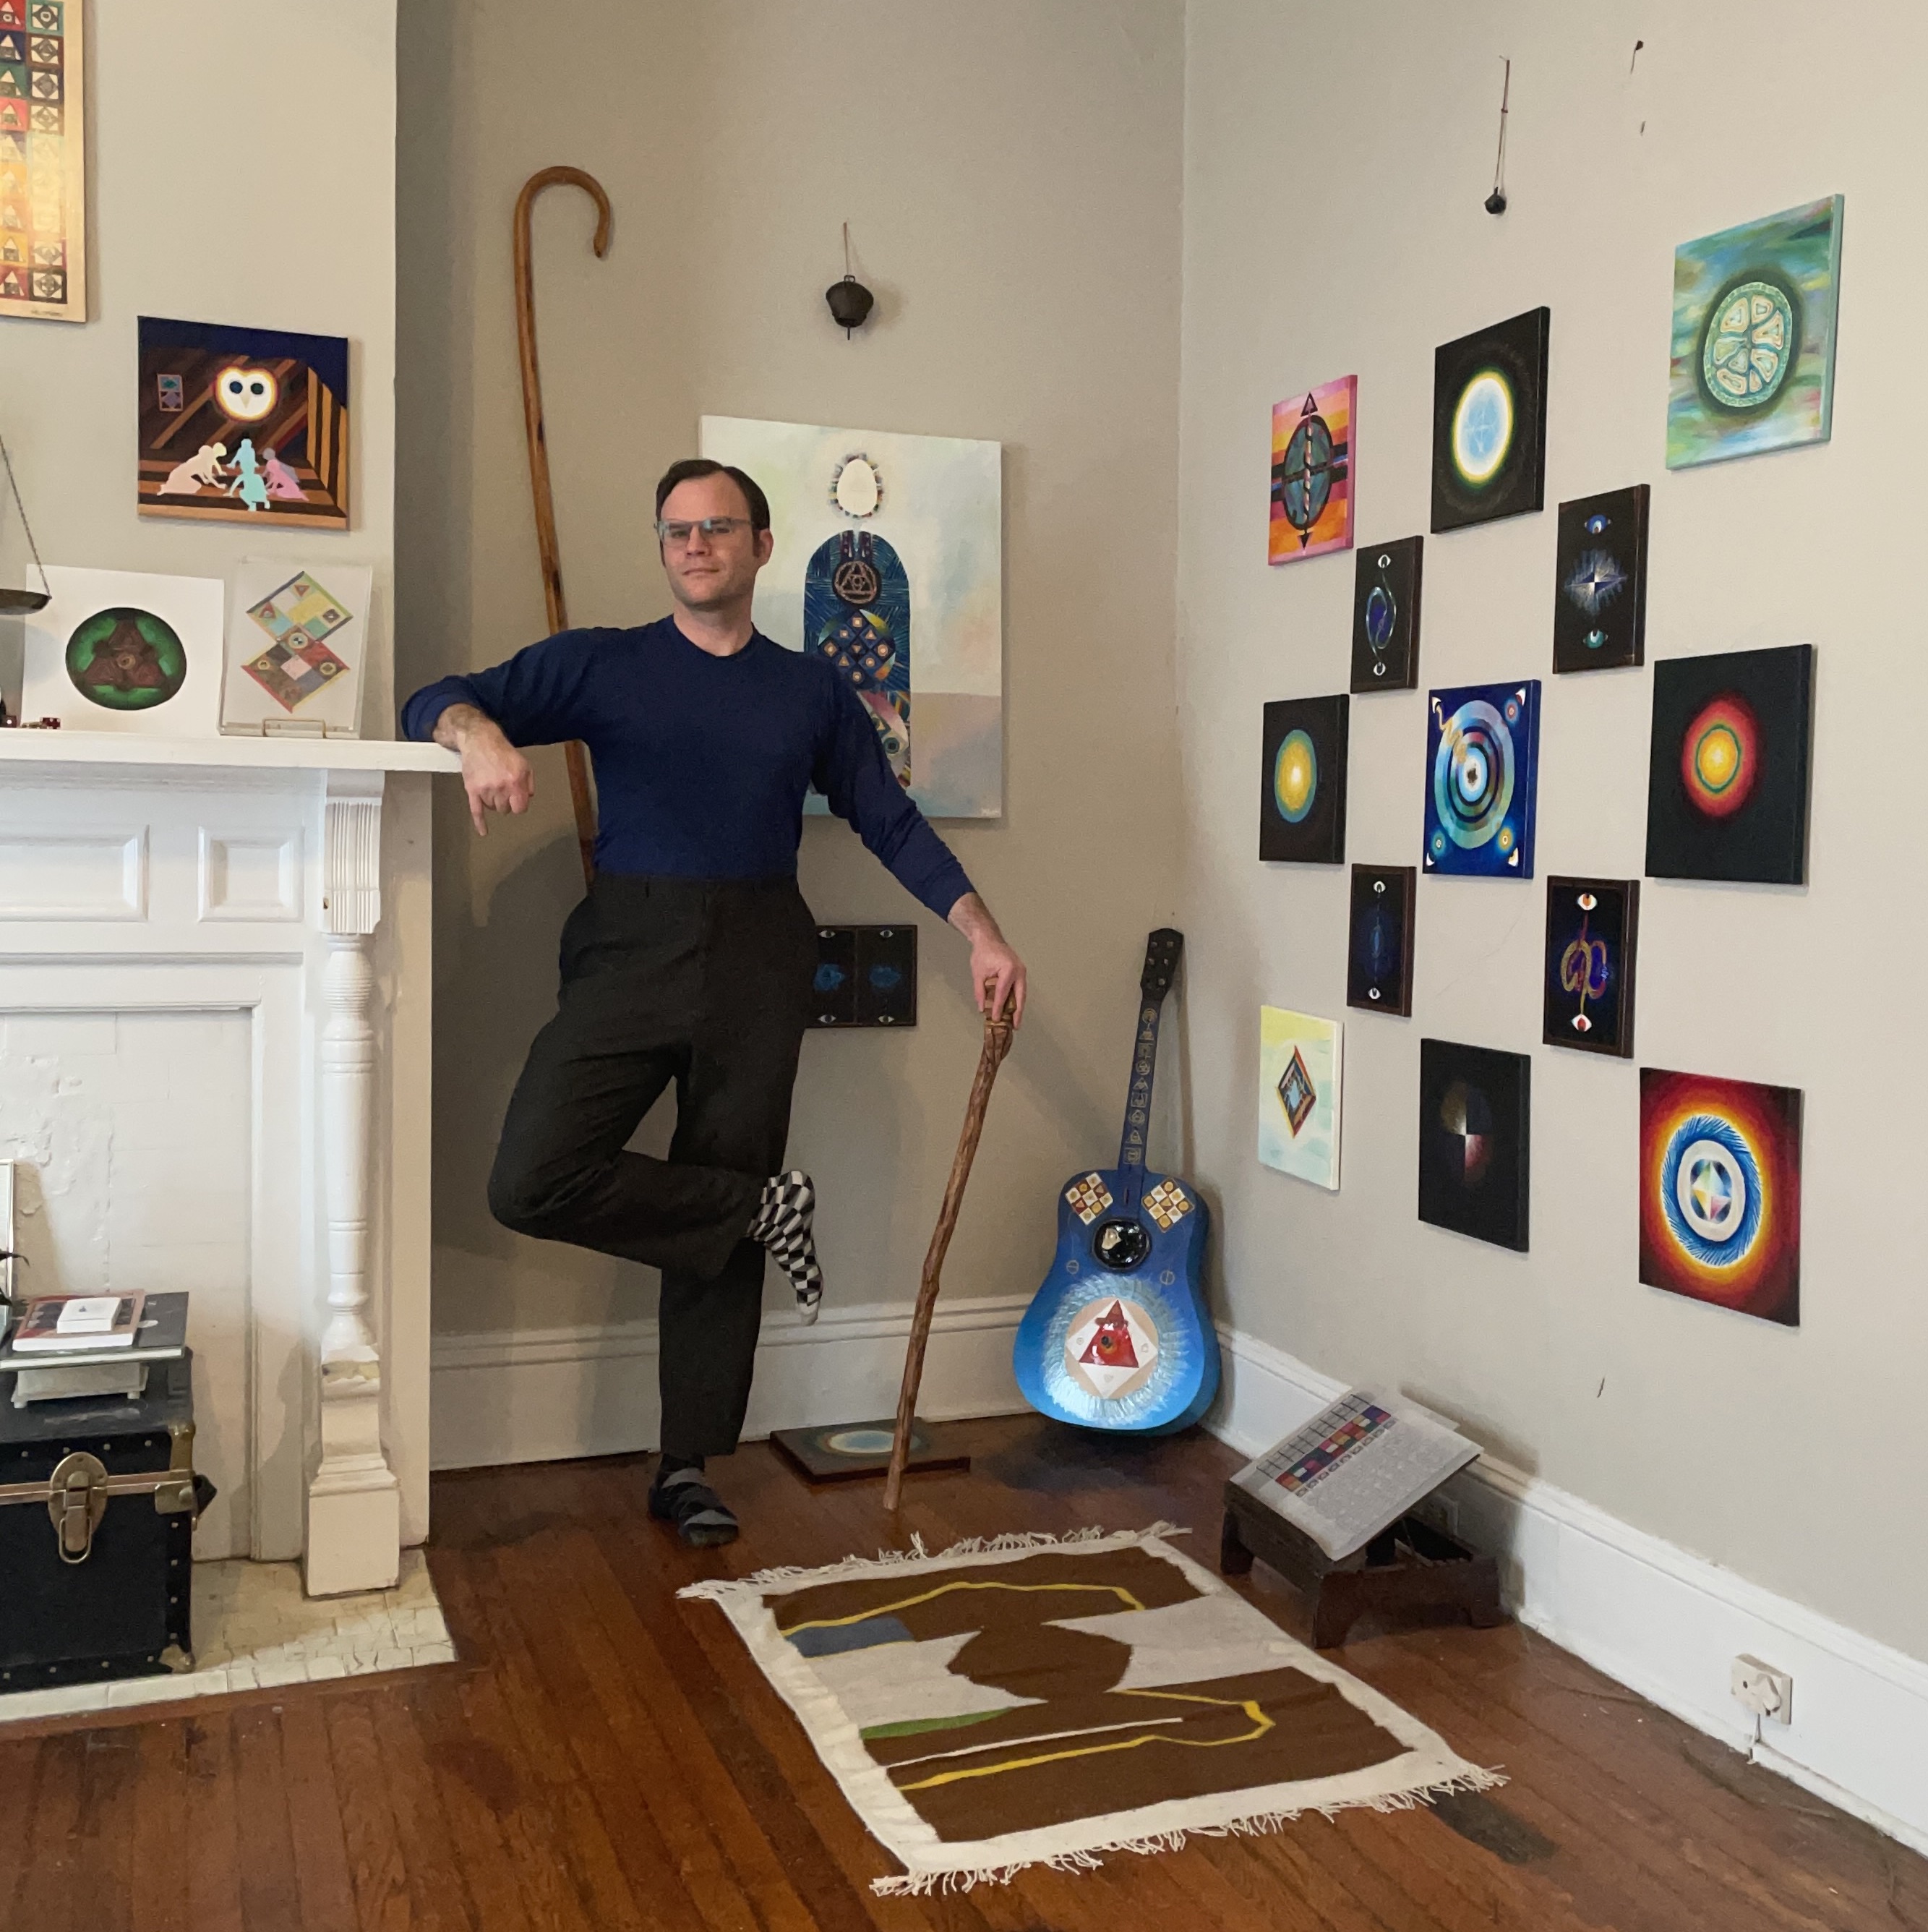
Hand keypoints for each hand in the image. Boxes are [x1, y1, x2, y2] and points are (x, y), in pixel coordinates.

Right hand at [436, 704, 533, 835]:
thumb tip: (528, 798)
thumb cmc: (503, 752)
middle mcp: (501, 787)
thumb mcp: (524, 764)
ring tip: (492, 786)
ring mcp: (485, 790)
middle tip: (502, 788)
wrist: (479, 740)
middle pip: (506, 809)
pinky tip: (483, 832)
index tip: (516, 800)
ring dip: (494, 802)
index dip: (519, 804)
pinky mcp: (472, 790)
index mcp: (516, 781)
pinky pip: (476, 811)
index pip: (520, 808)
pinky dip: (480, 823)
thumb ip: (529, 783)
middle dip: (506, 801)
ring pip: (493, 809)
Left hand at [948, 891, 1026, 1026]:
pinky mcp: (1020, 973)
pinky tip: (1012, 1009)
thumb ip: (980, 992)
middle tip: (1015, 1026)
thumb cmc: (983, 953)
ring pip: (1021, 993)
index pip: (1003, 993)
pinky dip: (1016, 999)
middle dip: (1018, 1012)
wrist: (988, 939)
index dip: (999, 1007)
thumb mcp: (978, 974)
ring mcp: (1021, 971)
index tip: (996, 1019)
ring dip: (1018, 1007)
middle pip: (1020, 996)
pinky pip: (1019, 989)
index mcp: (1008, 969)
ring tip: (1015, 1021)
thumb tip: (982, 1008)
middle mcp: (1019, 970)